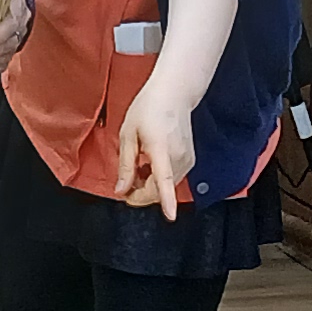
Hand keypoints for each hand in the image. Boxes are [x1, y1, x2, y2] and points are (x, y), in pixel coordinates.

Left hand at [112, 77, 198, 221]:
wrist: (174, 93)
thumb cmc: (148, 109)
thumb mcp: (127, 134)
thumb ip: (125, 165)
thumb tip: (121, 190)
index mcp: (160, 148)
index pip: (164, 179)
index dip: (167, 200)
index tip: (170, 216)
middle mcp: (178, 156)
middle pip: (159, 190)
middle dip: (140, 194)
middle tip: (125, 185)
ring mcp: (187, 159)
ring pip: (166, 187)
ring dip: (149, 187)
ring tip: (137, 168)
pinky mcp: (190, 160)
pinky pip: (172, 179)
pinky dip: (159, 180)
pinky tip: (150, 166)